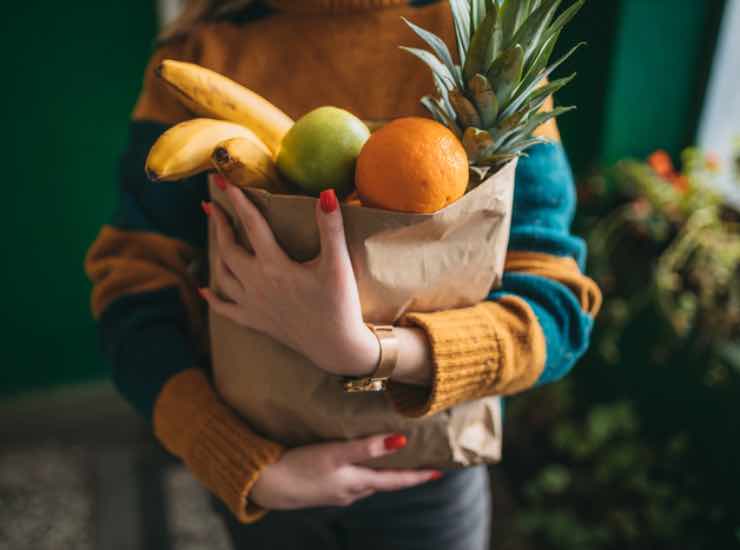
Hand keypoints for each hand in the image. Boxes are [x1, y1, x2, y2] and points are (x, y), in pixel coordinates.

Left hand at [200, 176, 378, 376]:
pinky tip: (204, 290)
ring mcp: (253, 305)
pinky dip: (214, 298)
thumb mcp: (337, 265)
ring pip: (225, 274)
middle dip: (219, 225)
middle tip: (210, 205)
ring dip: (217, 253)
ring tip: (216, 236)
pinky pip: (227, 309)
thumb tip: (327, 193)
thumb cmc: (340, 305)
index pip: (251, 225)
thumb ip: (331, 228)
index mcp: (274, 266)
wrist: (337, 348)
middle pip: (229, 249)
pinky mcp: (256, 322)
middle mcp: (257, 284)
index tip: (223, 181)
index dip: (238, 201)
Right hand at [250, 433, 441, 509]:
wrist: (265, 484)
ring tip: (395, 461)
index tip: (439, 473)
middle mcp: (351, 491)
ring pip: (368, 482)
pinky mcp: (323, 489)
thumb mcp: (335, 454)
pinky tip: (357, 464)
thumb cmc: (299, 467)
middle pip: (385, 483)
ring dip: (383, 474)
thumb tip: (401, 441)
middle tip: (423, 466)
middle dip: (404, 475)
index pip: (396, 481)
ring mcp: (336, 492)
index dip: (418, 476)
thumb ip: (367, 447)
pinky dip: (363, 472)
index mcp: (357, 483)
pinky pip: (351, 481)